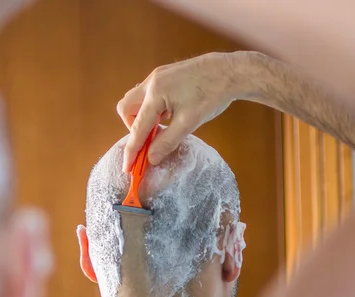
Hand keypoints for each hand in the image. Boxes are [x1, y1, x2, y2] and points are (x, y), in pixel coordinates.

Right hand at [117, 52, 251, 171]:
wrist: (228, 71)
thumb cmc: (211, 94)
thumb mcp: (189, 123)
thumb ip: (167, 142)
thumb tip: (151, 158)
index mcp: (155, 94)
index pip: (137, 128)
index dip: (131, 150)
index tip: (128, 168)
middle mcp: (151, 83)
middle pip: (126, 109)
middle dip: (133, 127)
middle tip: (150, 138)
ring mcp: (157, 77)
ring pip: (135, 101)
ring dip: (142, 118)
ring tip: (161, 128)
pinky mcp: (164, 77)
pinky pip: (148, 96)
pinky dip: (151, 110)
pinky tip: (168, 116)